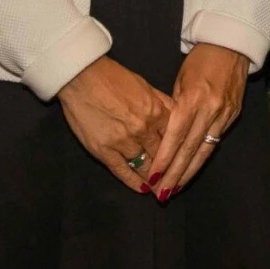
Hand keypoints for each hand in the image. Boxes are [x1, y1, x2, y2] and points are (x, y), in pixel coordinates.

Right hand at [57, 56, 172, 192]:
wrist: (84, 78)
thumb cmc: (116, 79)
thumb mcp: (148, 87)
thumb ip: (164, 105)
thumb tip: (179, 118)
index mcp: (157, 112)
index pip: (176, 139)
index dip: (181, 153)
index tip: (186, 164)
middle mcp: (144, 130)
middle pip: (162, 156)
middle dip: (170, 170)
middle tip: (176, 182)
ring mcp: (123, 142)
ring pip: (144, 166)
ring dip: (153, 179)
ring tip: (161, 189)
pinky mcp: (104, 151)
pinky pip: (122, 171)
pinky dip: (133, 182)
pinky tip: (142, 189)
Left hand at [144, 42, 248, 202]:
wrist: (232, 46)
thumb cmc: (199, 60)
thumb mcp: (180, 80)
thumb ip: (174, 108)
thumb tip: (164, 134)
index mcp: (194, 99)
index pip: (176, 137)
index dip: (164, 160)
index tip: (152, 178)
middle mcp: (211, 109)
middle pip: (190, 149)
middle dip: (175, 175)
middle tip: (162, 195)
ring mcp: (225, 114)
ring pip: (205, 150)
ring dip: (189, 173)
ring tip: (175, 189)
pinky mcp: (234, 115)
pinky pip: (215, 141)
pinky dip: (202, 158)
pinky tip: (192, 170)